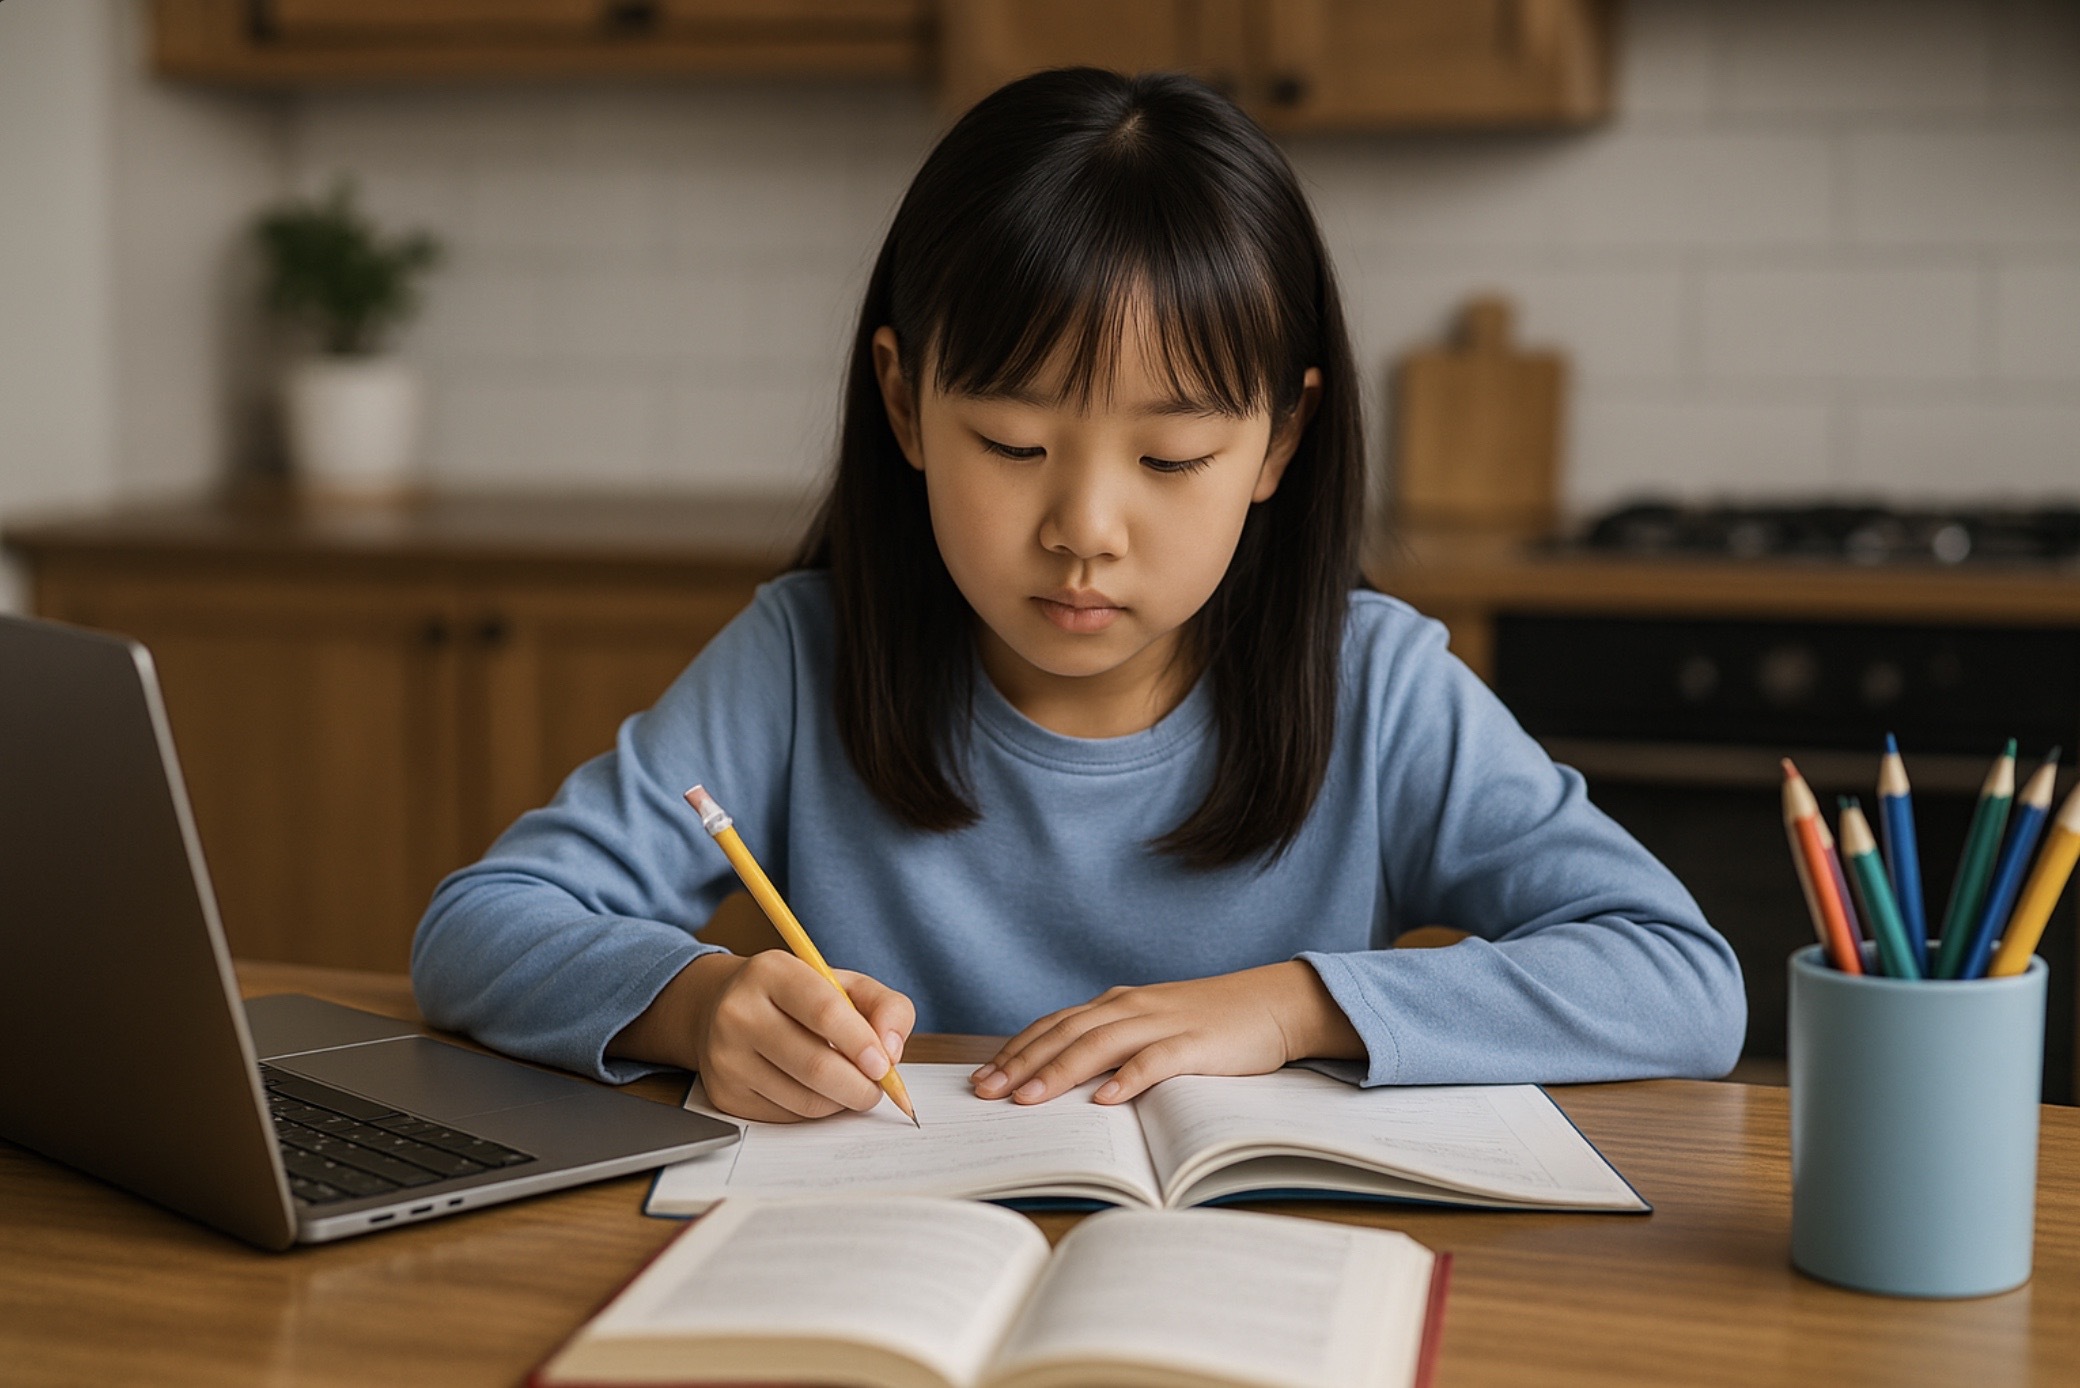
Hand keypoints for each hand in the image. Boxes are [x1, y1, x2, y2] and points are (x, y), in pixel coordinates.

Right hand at [611, 951, 915, 1122]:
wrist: (723, 1008)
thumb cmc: (796, 997)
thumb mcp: (843, 984)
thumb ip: (885, 1006)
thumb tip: (892, 1050)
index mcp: (771, 972)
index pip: (823, 1011)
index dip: (861, 1043)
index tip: (884, 1064)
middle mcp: (739, 1012)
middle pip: (814, 1065)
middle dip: (859, 1086)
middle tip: (877, 1087)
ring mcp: (727, 1056)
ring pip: (804, 1099)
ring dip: (841, 1102)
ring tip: (850, 1086)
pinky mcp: (724, 1094)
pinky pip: (787, 1116)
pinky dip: (815, 1110)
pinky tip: (816, 1090)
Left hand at [969, 962, 1361, 1106]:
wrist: (1272, 1004)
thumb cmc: (1208, 1022)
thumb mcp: (1151, 1026)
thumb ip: (1113, 1044)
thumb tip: (1063, 1078)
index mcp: (1117, 1004)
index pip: (1054, 1026)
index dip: (1015, 1050)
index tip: (982, 1077)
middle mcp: (1131, 1007)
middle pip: (1065, 1034)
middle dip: (1021, 1064)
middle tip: (985, 1092)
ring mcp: (1163, 1023)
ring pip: (1100, 1045)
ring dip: (1060, 1072)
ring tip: (1028, 1099)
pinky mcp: (1196, 1043)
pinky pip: (1156, 1060)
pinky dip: (1128, 1078)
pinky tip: (1106, 1099)